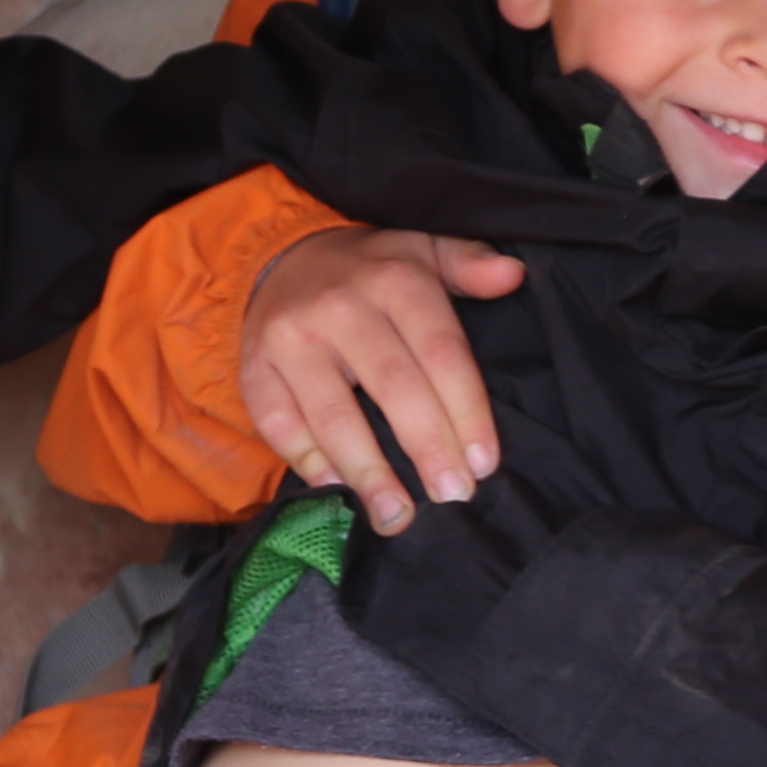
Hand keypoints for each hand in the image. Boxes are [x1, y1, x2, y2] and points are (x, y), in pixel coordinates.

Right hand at [243, 226, 521, 529]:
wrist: (279, 258)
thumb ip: (469, 264)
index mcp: (394, 279)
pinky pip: (280, 425)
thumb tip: (511, 275)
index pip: (441, 352)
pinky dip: (309, 461)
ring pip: (334, 415)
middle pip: (393, 386)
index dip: (466, 411)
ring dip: (368, 472)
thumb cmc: (369, 271)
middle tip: (453, 495)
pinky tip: (339, 489)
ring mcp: (291, 339)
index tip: (485, 462)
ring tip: (398, 515)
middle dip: (428, 447)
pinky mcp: (255, 368)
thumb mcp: (423, 251)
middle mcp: (340, 307)